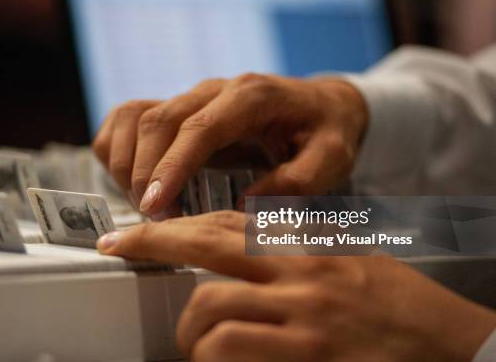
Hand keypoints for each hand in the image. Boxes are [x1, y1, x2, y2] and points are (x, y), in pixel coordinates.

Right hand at [92, 74, 367, 215]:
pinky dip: (117, 146)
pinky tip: (130, 177)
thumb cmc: (326, 132)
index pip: (198, 129)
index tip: (155, 206)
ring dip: (125, 161)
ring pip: (134, 116)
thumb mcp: (330, 159)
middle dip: (143, 173)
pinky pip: (128, 116)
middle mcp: (214, 90)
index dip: (171, 167)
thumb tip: (243, 206)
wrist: (322, 105)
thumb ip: (296, 182)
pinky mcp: (179, 107)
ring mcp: (192, 95)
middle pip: (156, 121)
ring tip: (144, 202)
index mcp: (251, 97)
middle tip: (155, 218)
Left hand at [97, 212, 495, 360]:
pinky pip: (233, 350)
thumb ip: (290, 252)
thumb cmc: (394, 304)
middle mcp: (301, 270)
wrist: (449, 342)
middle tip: (121, 252)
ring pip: (212, 310)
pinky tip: (217, 361)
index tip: (134, 230)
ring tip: (193, 344)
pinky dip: (212, 357)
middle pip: (208, 245)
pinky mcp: (308, 355)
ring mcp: (304, 315)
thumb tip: (232, 257)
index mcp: (307, 244)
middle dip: (154, 244)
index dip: (173, 224)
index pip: (226, 221)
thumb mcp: (343, 262)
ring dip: (190, 331)